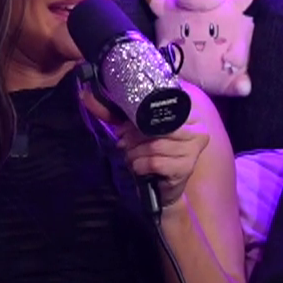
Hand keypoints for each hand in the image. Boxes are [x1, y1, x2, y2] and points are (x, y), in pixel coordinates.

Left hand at [80, 82, 212, 209]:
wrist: (162, 190)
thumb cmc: (151, 155)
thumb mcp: (135, 131)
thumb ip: (115, 113)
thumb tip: (85, 93)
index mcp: (189, 113)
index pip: (160, 109)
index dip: (138, 119)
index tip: (124, 129)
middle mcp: (198, 129)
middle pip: (158, 127)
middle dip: (134, 138)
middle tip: (125, 145)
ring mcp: (194, 149)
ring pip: (155, 145)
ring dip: (135, 154)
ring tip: (132, 157)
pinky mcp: (187, 168)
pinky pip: (155, 162)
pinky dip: (140, 166)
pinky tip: (139, 168)